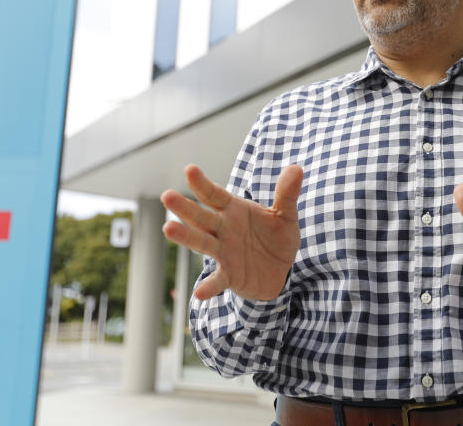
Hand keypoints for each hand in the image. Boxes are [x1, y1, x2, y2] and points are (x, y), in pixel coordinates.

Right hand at [161, 164, 302, 300]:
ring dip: (186, 236)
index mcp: (233, 210)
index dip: (202, 183)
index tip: (189, 169)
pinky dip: (209, 286)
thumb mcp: (286, 215)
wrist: (281, 270)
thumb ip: (287, 194)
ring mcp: (223, 252)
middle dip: (184, 207)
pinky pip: (217, 280)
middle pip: (200, 216)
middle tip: (166, 196)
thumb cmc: (277, 237)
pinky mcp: (229, 275)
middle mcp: (222, 229)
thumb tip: (296, 169)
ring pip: (201, 242)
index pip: (214, 195)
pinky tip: (200, 293)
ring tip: (168, 229)